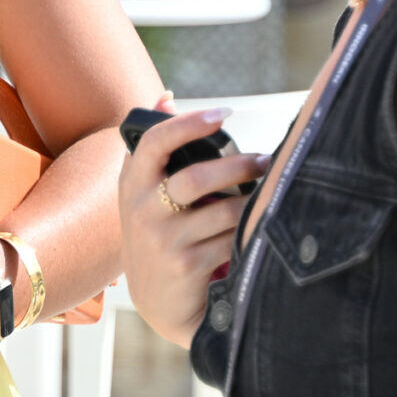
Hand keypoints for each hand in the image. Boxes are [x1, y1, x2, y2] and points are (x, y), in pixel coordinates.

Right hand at [120, 94, 267, 348]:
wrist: (154, 300)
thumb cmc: (157, 232)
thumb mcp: (145, 191)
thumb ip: (156, 146)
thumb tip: (167, 96)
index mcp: (131, 182)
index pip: (154, 142)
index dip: (188, 124)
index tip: (222, 115)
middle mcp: (141, 209)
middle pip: (195, 178)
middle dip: (238, 167)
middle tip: (264, 160)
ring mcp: (162, 239)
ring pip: (222, 211)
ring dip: (249, 203)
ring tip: (265, 197)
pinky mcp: (185, 265)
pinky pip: (229, 240)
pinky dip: (246, 233)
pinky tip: (251, 231)